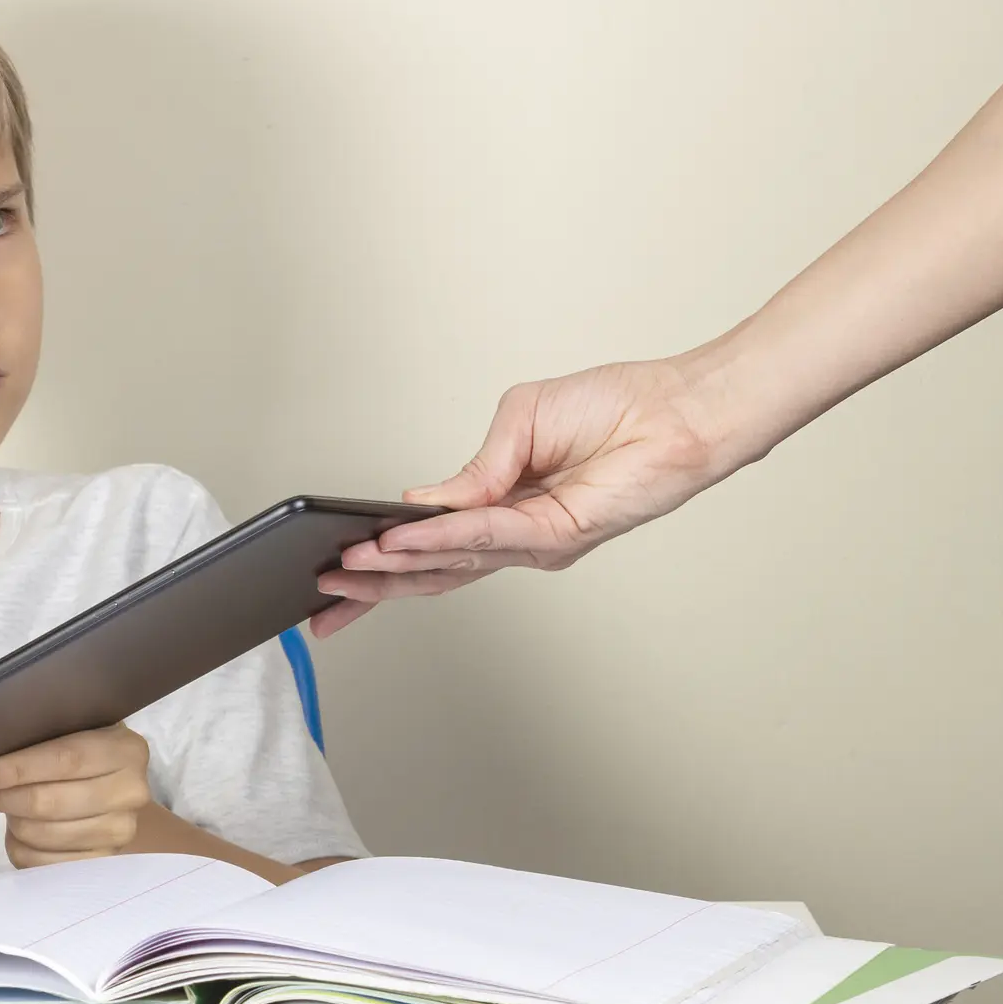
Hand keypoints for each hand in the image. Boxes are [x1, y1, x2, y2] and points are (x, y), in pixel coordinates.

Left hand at [0, 724, 151, 867]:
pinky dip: (20, 847)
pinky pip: (43, 863)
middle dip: (1, 799)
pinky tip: (19, 831)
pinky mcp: (102, 862)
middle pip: (50, 802)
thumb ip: (23, 746)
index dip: (16, 769)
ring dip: (11, 822)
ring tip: (5, 806)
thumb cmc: (79, 755)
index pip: (64, 759)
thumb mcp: (63, 737)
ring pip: (42, 834)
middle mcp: (132, 792)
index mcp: (126, 750)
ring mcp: (120, 831)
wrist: (112, 790)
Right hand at [311, 357, 732, 634]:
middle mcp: (515, 532)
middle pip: (431, 571)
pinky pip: (486, 537)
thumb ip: (473, 468)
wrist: (679, 409)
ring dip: (395, 567)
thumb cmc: (617, 406)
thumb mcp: (521, 420)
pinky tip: (405, 539)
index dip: (380, 559)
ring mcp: (536, 540)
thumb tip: (421, 502)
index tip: (334, 569)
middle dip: (372, 589)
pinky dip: (441, 538)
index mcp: (501, 504)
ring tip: (348, 568)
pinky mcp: (560, 535)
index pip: (430, 542)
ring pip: (451, 563)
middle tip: (323, 598)